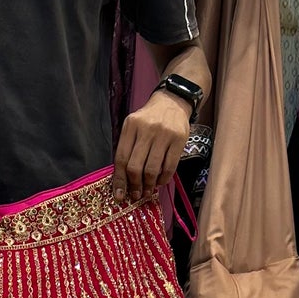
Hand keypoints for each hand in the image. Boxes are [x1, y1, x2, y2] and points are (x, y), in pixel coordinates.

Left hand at [112, 89, 194, 203]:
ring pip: (152, 169)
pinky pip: (169, 167)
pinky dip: (163, 179)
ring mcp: (163, 134)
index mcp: (131, 126)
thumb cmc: (150, 119)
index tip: (120, 196)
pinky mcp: (178, 139)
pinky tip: (160, 181)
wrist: (172, 101)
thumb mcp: (134, 127)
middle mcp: (146, 129)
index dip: (119, 181)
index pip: (121, 158)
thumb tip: (123, 182)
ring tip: (148, 191)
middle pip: (135, 167)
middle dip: (134, 186)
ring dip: (149, 185)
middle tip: (136, 195)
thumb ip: (128, 149)